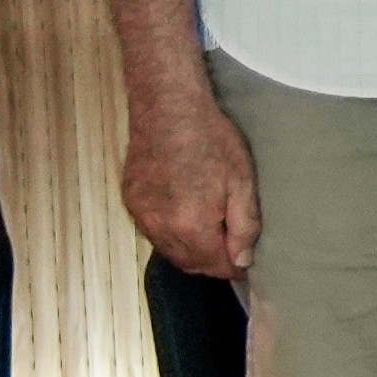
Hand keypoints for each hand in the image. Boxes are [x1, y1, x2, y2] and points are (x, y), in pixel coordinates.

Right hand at [121, 92, 259, 279]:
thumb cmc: (212, 141)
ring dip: (190, 250)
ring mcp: (140, 214)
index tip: (246, 263)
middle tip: (232, 251)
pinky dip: (171, 234)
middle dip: (212, 263)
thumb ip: (244, 226)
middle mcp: (159, 227)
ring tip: (212, 235)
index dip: (233, 267)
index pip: (213, 265)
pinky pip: (153, 231)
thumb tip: (242, 261)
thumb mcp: (242, 182)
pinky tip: (186, 219)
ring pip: (168, 250)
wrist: (168, 109)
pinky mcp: (130, 200)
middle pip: (188, 263)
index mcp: (190, 225)